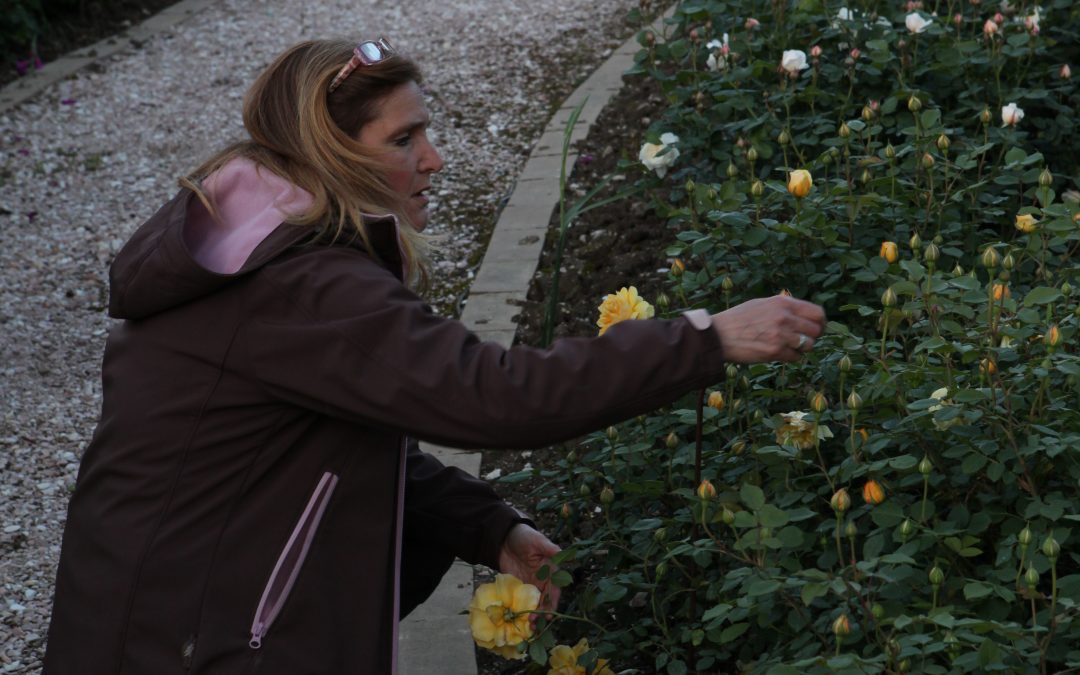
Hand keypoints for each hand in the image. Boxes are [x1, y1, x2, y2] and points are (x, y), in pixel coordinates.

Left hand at [498, 523, 560, 619]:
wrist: (503, 537)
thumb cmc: (524, 536)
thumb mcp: (537, 541)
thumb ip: (549, 549)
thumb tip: (564, 553)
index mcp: (551, 570)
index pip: (554, 590)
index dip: (552, 603)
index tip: (549, 614)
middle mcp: (542, 580)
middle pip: (544, 601)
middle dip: (541, 613)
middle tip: (534, 624)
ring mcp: (530, 585)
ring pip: (534, 604)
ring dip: (532, 615)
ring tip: (527, 627)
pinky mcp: (518, 587)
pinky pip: (521, 601)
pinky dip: (520, 611)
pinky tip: (517, 620)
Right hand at [711, 294, 825, 362]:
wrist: (719, 334)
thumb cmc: (739, 319)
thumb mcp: (762, 304)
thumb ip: (784, 307)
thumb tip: (803, 314)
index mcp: (783, 303)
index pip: (817, 313)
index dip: (821, 322)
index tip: (817, 328)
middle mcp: (784, 318)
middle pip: (816, 331)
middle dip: (812, 337)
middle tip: (803, 340)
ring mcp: (781, 336)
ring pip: (808, 345)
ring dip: (802, 348)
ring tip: (788, 346)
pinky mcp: (775, 352)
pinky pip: (796, 357)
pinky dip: (791, 357)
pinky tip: (779, 353)